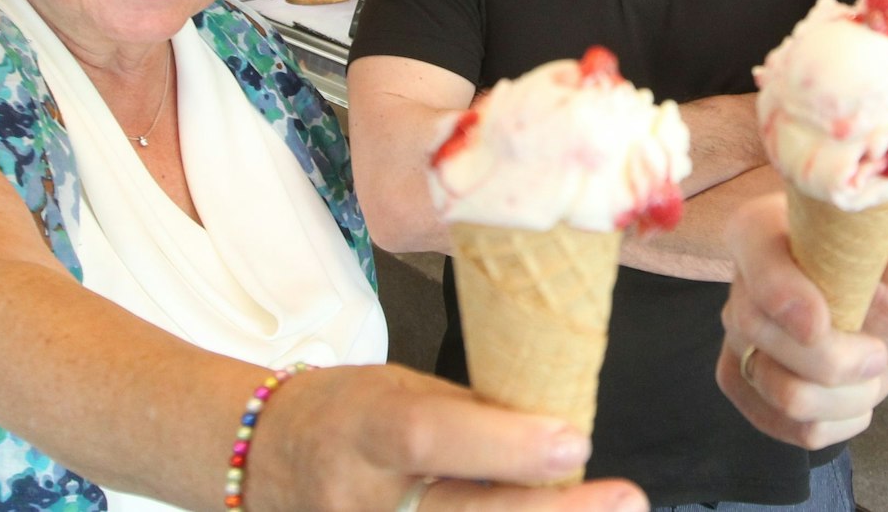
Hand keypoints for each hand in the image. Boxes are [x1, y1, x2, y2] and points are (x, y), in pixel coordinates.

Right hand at [253, 363, 647, 511]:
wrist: (261, 460)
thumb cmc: (348, 412)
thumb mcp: (399, 389)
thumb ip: (471, 416)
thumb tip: (558, 434)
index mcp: (365, 427)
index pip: (430, 436)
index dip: (503, 444)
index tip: (576, 441)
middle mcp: (361, 499)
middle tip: (626, 500)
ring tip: (606, 511)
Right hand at [714, 192, 887, 448]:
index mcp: (771, 230)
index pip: (753, 248)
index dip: (780, 290)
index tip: (821, 322)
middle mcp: (743, 282)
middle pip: (758, 330)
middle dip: (834, 359)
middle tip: (878, 351)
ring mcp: (737, 338)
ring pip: (777, 390)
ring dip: (844, 396)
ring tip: (868, 372)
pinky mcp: (744, 384)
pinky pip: (785, 425)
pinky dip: (836, 421)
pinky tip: (851, 395)